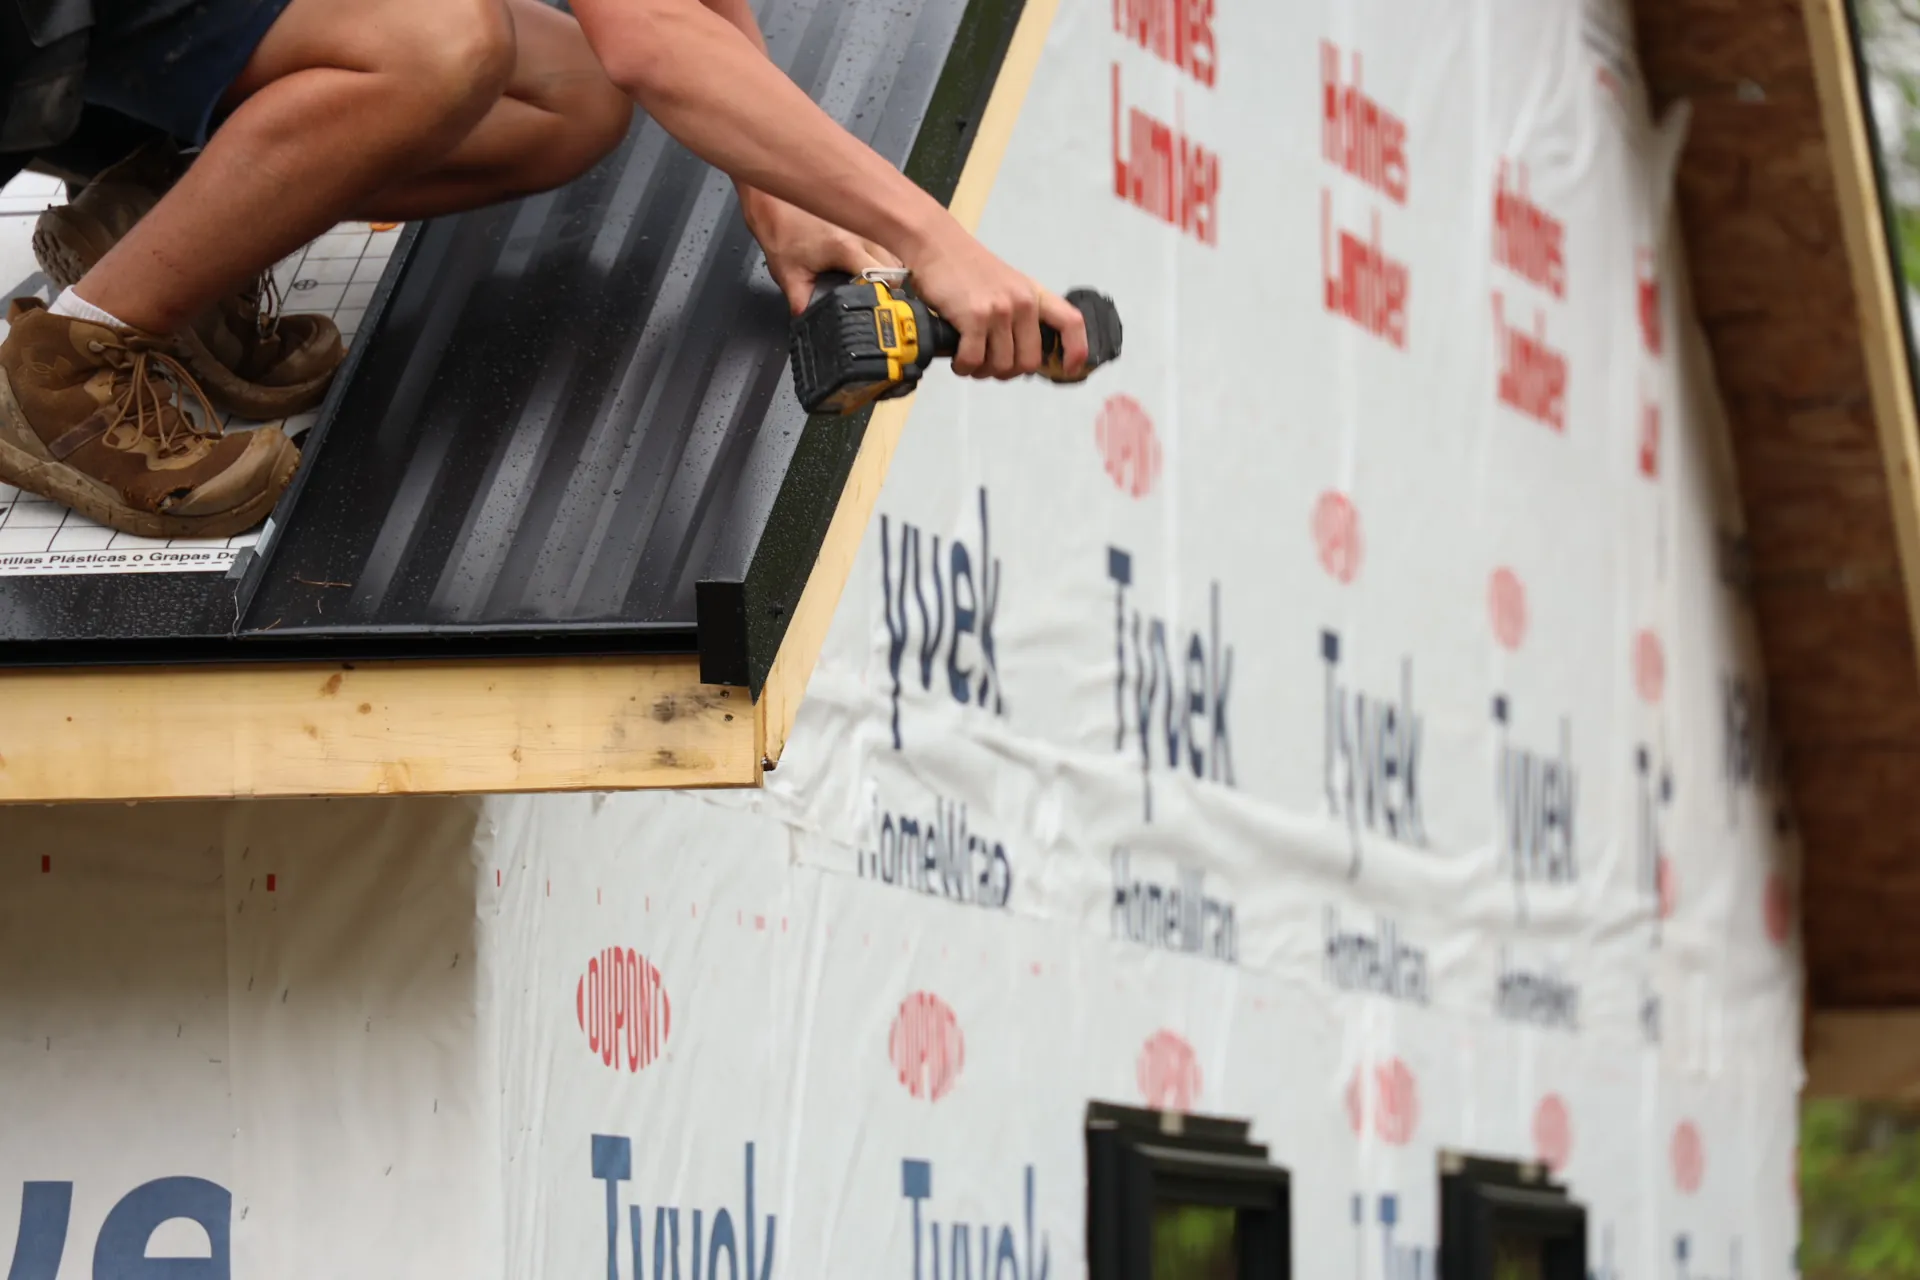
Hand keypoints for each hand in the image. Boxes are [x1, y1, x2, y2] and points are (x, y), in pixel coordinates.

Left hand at [741, 187, 898, 313]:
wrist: (772, 196)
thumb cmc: (778, 226)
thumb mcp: (787, 273)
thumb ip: (801, 302)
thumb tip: (808, 320)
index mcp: (846, 249)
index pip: (884, 277)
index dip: (884, 294)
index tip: (878, 302)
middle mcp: (861, 232)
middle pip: (894, 265)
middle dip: (887, 281)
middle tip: (871, 291)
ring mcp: (863, 221)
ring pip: (892, 248)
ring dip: (886, 264)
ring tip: (869, 273)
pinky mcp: (860, 213)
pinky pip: (882, 235)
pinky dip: (880, 247)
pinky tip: (866, 254)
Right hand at [901, 216, 1088, 380]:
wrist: (937, 245)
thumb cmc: (966, 268)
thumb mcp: (1006, 285)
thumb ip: (1019, 314)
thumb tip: (1019, 354)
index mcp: (1034, 295)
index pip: (1071, 323)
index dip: (1076, 351)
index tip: (1069, 369)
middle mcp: (1023, 303)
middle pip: (1028, 362)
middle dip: (1006, 372)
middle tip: (987, 365)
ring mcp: (1000, 310)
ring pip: (1000, 366)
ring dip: (981, 371)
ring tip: (968, 360)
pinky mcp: (974, 317)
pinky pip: (974, 360)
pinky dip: (963, 367)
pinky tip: (957, 360)